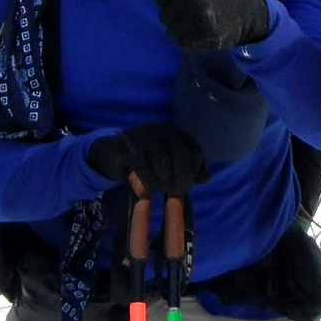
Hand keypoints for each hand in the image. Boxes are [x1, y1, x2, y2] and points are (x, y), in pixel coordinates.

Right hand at [87, 120, 208, 196]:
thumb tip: (206, 178)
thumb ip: (190, 170)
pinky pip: (143, 166)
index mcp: (176, 130)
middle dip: (181, 176)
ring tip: (163, 190)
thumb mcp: (170, 164)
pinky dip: (149, 182)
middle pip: (180, 153)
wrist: (114, 153)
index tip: (188, 184)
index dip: (195, 170)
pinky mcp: (127, 146)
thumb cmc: (148, 160)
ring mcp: (143, 135)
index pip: (194, 149)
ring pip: (162, 159)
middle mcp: (161, 128)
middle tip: (177, 192)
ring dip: (165, 180)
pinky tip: (149, 191)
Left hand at [153, 0, 269, 51]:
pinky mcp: (204, 40)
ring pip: (170, 30)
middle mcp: (194, 1)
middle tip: (196, 9)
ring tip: (198, 20)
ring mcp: (199, 22)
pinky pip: (180, 43)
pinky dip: (189, 41)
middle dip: (177, 14)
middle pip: (163, 15)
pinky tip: (202, 32)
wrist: (247, 12)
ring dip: (182, 28)